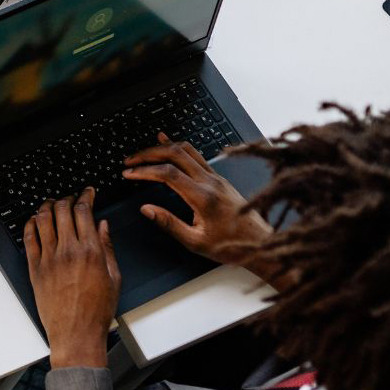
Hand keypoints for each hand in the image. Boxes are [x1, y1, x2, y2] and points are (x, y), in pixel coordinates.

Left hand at [24, 188, 120, 368]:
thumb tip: (102, 226)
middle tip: (70, 197)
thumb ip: (107, 247)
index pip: (84, 211)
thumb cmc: (96, 311)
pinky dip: (31, 224)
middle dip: (67, 197)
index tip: (87, 192)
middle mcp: (68, 251)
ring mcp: (48, 259)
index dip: (85, 196)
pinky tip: (35, 220)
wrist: (76, 333)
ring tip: (52, 203)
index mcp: (90, 251)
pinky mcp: (35, 269)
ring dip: (47, 206)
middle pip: (62, 210)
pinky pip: (28, 238)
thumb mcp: (113, 277)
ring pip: (43, 219)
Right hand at [123, 134, 277, 279]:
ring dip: (162, 148)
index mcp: (203, 197)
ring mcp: (217, 178)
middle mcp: (211, 182)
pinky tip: (168, 143)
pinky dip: (178, 148)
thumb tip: (146, 209)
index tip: (129, 174)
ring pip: (187, 150)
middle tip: (130, 161)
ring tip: (144, 152)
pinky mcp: (219, 179)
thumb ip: (169, 224)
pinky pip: (196, 155)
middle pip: (175, 154)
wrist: (260, 243)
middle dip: (149, 154)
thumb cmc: (231, 245)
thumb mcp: (195, 242)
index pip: (168, 174)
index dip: (145, 171)